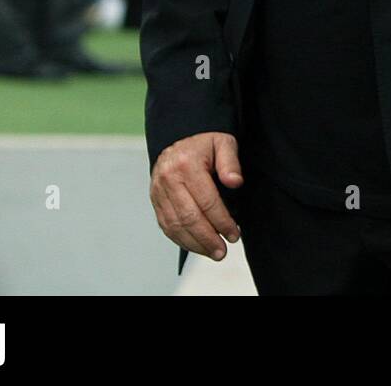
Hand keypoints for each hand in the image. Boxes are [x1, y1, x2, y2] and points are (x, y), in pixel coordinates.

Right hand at [150, 131, 243, 259]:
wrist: (179, 137)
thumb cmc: (205, 143)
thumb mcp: (223, 143)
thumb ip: (231, 162)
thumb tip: (236, 183)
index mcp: (186, 164)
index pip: (206, 201)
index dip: (222, 221)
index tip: (234, 234)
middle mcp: (168, 179)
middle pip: (189, 217)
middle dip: (207, 239)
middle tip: (223, 252)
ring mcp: (158, 191)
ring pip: (174, 225)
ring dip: (194, 244)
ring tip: (213, 253)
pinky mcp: (155, 200)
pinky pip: (166, 225)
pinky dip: (181, 239)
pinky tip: (196, 246)